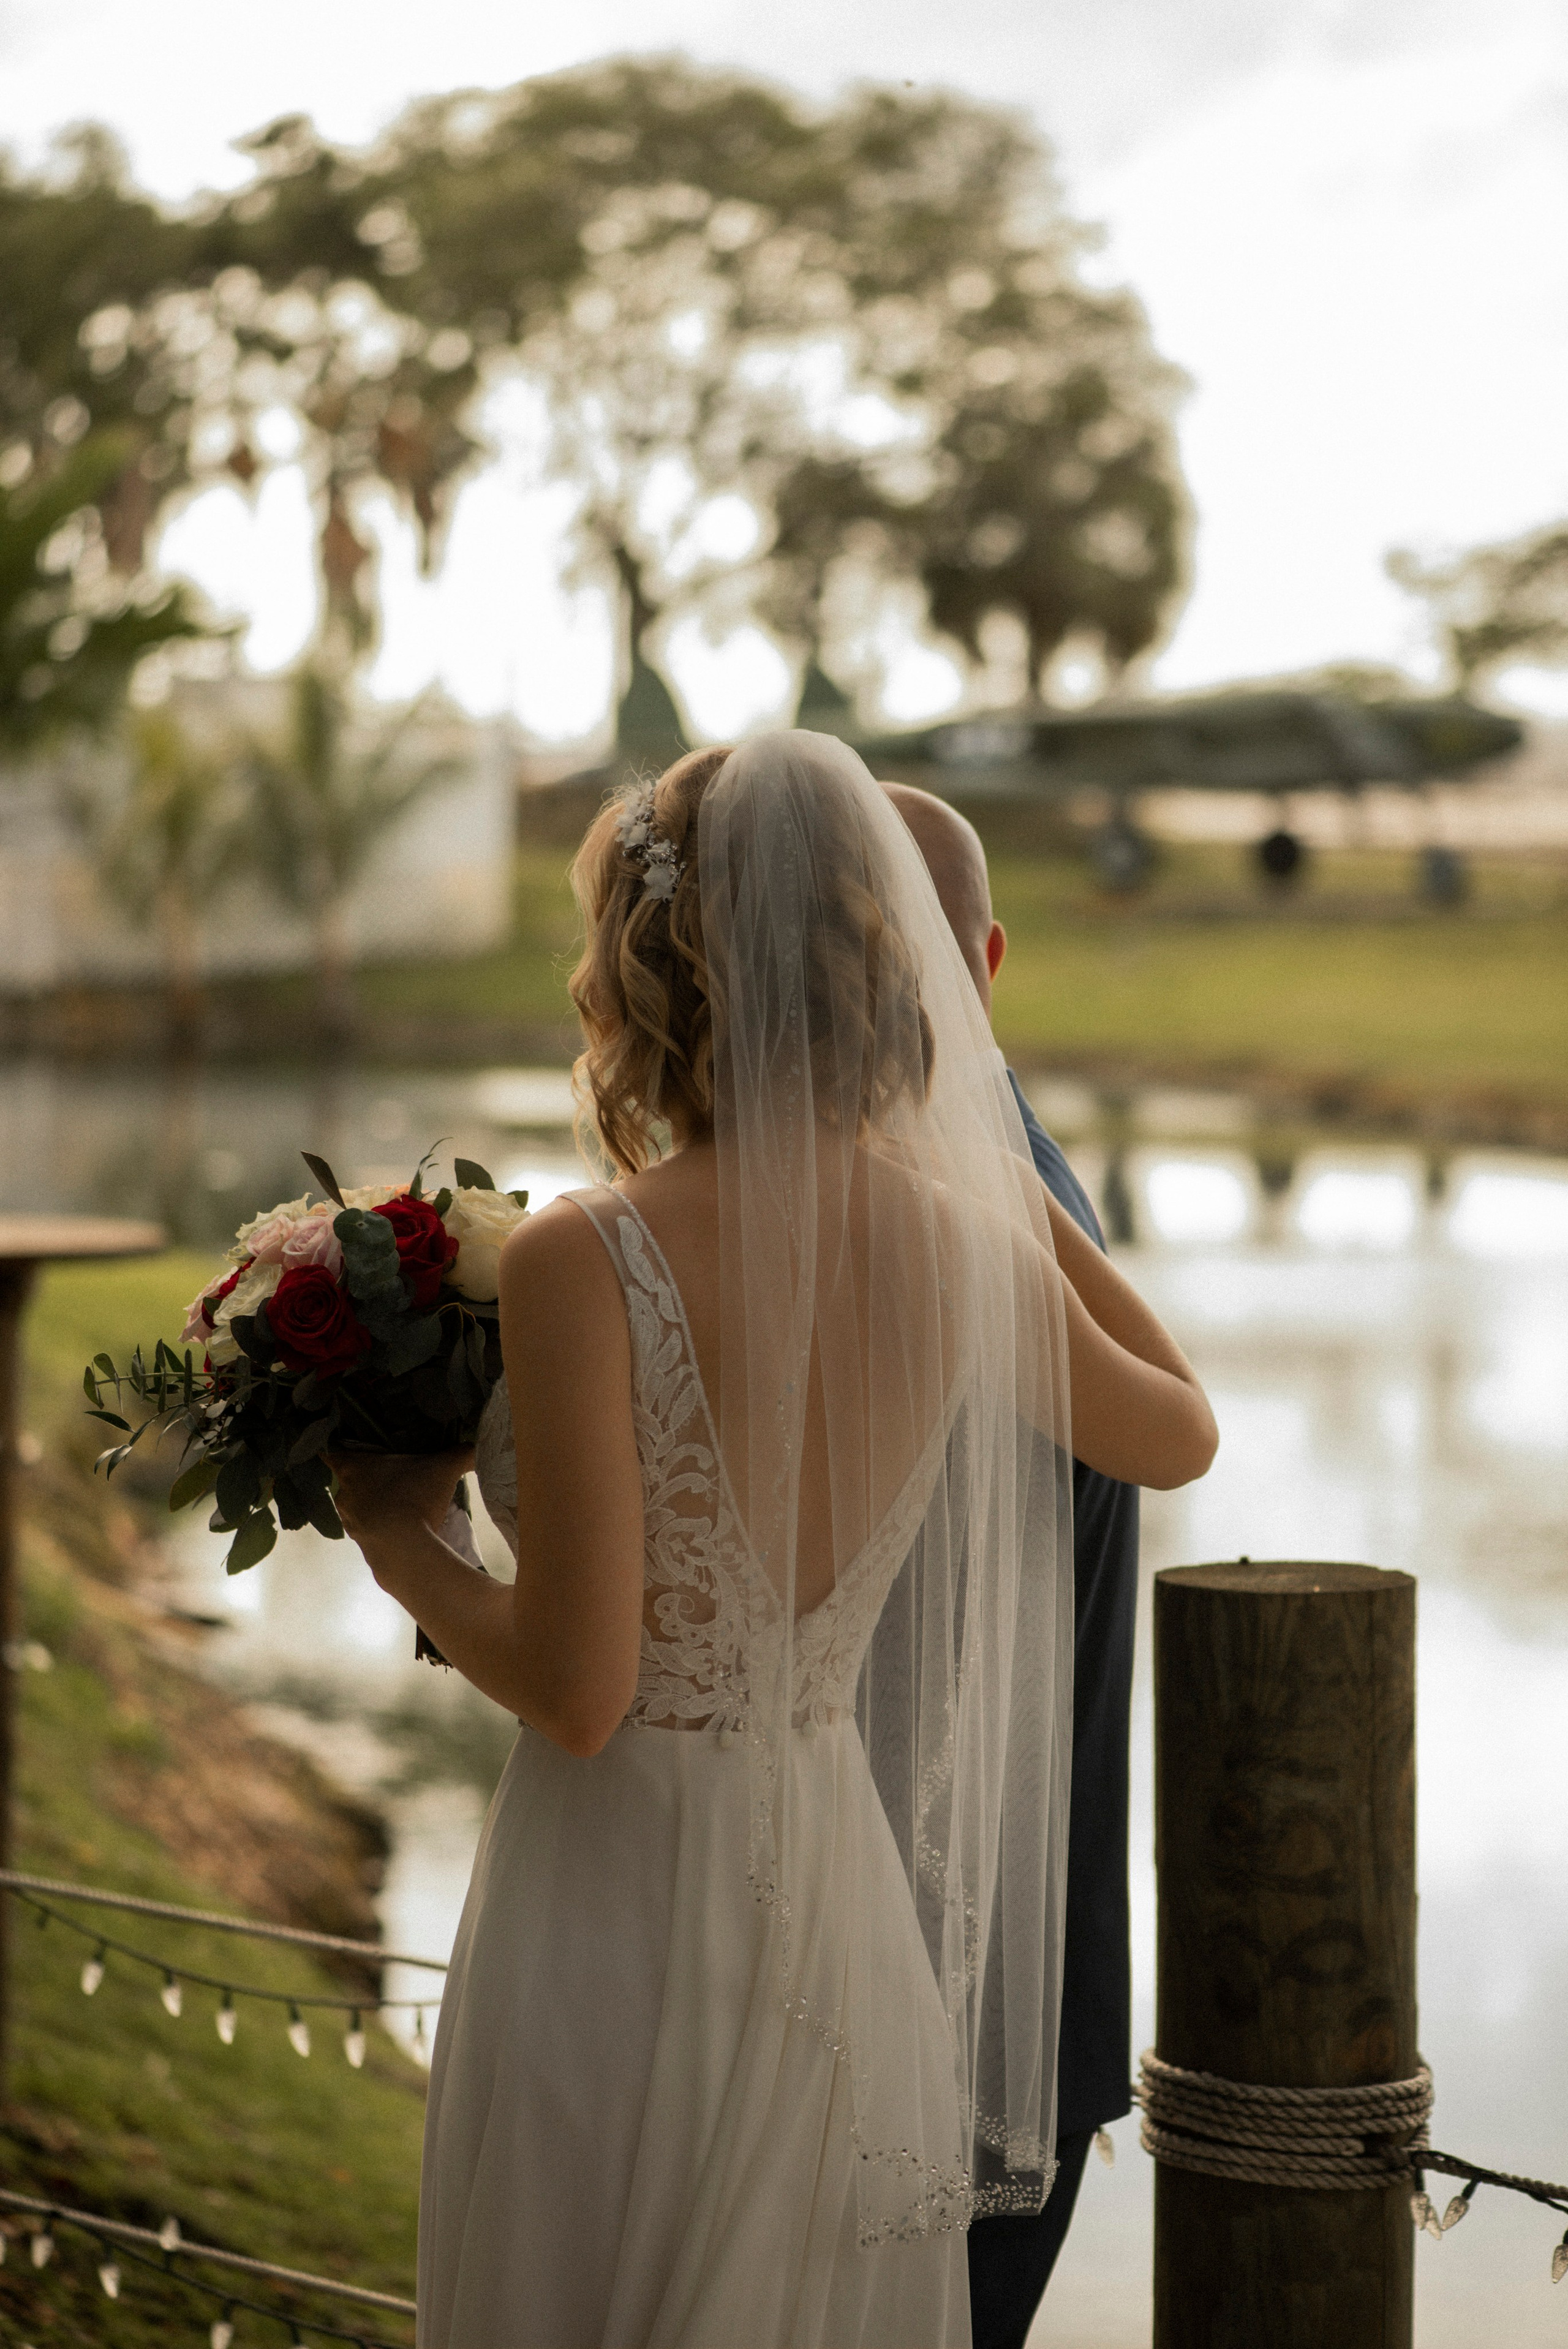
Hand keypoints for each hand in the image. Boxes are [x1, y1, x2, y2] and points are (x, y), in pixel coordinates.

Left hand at [329, 1448, 475, 1550]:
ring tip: (400, 1506)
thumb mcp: (444, 1468)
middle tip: (391, 1476)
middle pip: (347, 1480)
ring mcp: (349, 1523)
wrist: (405, 1551)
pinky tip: (401, 1530)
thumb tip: (477, 1445)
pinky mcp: (361, 1547)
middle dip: (366, 1479)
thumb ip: (461, 1453)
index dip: (337, 1447)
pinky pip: (368, 1532)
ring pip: (356, 1508)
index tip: (350, 1447)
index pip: (331, 1452)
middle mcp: (344, 1494)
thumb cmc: (415, 1498)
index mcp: (353, 1468)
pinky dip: (380, 1529)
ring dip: (373, 1506)